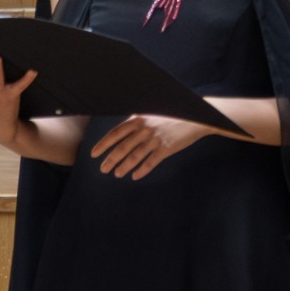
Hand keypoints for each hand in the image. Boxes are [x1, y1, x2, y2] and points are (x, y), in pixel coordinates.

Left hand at [89, 113, 209, 178]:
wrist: (195, 118)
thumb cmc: (172, 115)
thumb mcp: (152, 114)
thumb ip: (137, 122)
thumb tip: (121, 134)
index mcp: (139, 118)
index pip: (116, 133)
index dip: (103, 144)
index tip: (94, 154)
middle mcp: (145, 129)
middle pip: (122, 147)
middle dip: (111, 159)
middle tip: (103, 169)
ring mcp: (155, 139)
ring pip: (135, 156)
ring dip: (124, 167)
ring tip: (117, 174)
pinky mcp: (166, 148)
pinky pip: (151, 162)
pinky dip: (142, 170)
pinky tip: (135, 176)